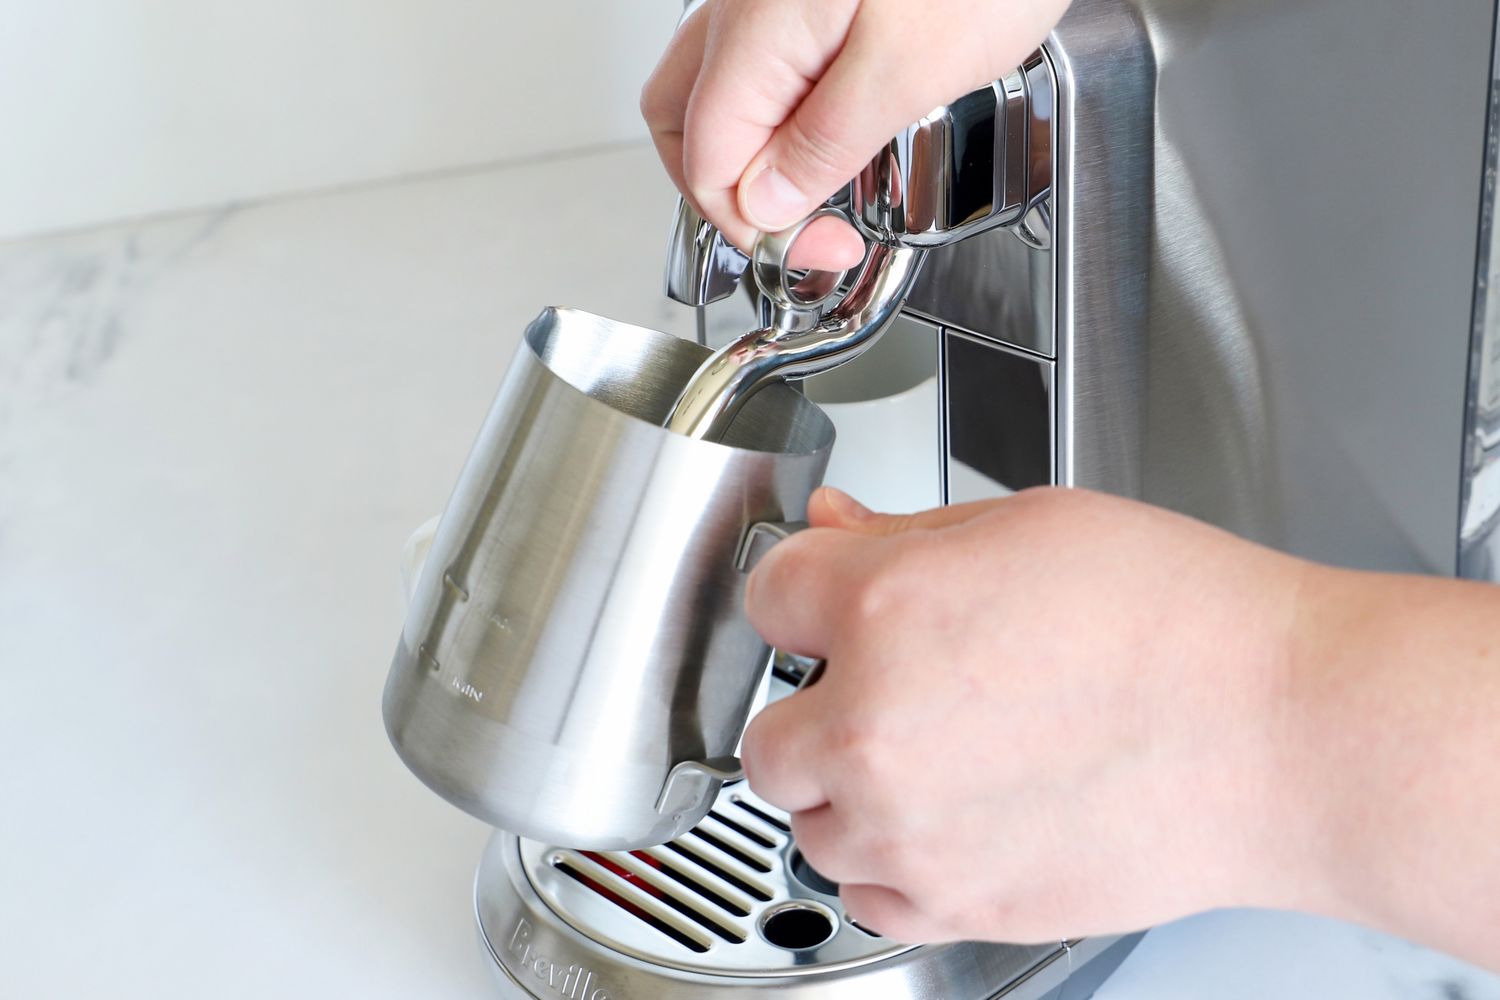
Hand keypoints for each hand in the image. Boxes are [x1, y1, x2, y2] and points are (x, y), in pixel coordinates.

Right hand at [641, 0, 1070, 268]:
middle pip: (685, 122)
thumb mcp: (914, 66)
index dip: (757, 227)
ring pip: (719, 88)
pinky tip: (838, 121)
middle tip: (800, 230)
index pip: (707, 163)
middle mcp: (745, 4)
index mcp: (758, 28)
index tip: (822, 249)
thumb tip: (767, 204)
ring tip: (819, 186)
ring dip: (753, 150)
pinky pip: (766, 56)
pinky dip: (785, 105)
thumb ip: (828, 142)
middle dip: (730, 193)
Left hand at [741, 486, 1322, 943]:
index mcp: (884, 609)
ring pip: (808, 819)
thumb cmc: (1180, 621)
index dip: (803, 592)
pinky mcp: (954, 903)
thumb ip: (904, 533)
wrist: (1282, 732)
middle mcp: (875, 727)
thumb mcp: (1027, 526)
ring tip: (937, 755)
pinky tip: (947, 819)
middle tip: (886, 689)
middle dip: (814, 704)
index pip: (766, 595)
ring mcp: (909, 829)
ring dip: (848, 790)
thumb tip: (835, 525)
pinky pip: (863, 892)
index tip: (827, 604)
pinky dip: (888, 863)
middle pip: (767, 732)